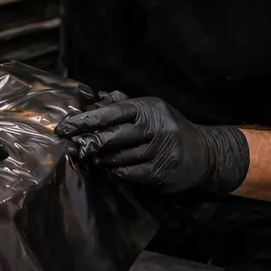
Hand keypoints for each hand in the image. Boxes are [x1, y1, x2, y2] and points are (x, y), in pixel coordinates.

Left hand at [56, 93, 249, 193]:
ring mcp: (160, 150)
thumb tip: (95, 97)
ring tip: (92, 159)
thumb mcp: (151, 110)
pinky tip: (111, 170)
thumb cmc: (170, 127)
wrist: (205, 152)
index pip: (111, 112)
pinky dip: (118, 172)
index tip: (64, 127)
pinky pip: (132, 173)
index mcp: (147, 108)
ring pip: (120, 157)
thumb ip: (123, 104)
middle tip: (74, 147)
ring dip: (102, 160)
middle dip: (90, 143)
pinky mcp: (163, 170)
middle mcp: (154, 127)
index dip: (85, 120)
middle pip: (113, 136)